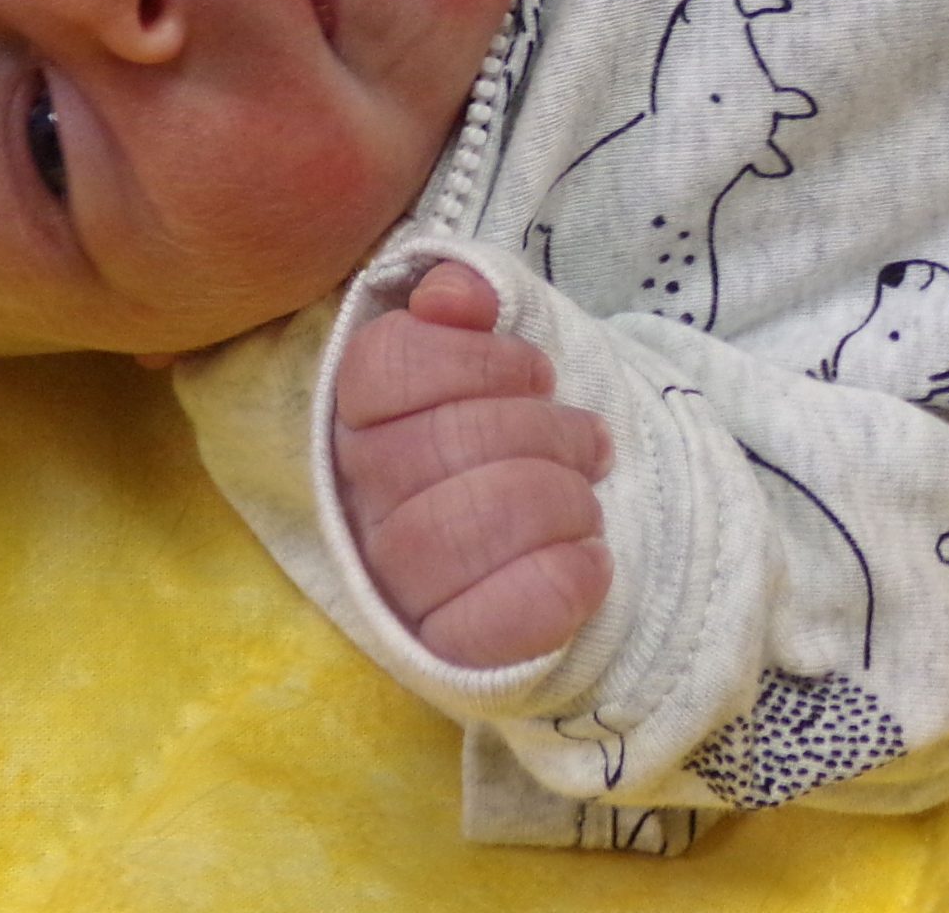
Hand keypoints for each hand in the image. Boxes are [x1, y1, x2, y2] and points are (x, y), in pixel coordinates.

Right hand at [332, 261, 613, 667]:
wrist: (539, 556)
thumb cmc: (509, 443)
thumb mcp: (490, 360)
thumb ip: (463, 307)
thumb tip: (455, 294)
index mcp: (360, 424)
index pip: (383, 367)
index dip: (477, 360)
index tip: (535, 375)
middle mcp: (360, 505)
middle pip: (436, 443)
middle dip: (541, 431)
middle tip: (587, 441)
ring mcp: (396, 586)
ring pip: (463, 526)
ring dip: (557, 499)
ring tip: (585, 498)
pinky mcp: (446, 654)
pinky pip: (496, 620)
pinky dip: (561, 580)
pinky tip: (588, 561)